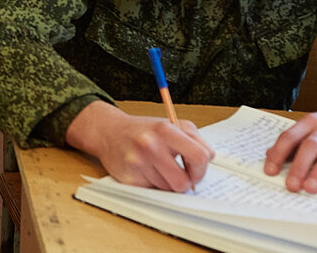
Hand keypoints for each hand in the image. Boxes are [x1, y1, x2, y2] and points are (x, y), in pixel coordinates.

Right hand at [65, 100, 213, 191]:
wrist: (108, 132)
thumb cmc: (143, 130)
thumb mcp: (170, 124)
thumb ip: (194, 138)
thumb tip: (209, 159)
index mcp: (164, 130)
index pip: (200, 156)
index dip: (202, 168)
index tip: (196, 169)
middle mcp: (150, 145)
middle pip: (183, 183)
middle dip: (185, 182)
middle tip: (179, 174)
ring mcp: (137, 163)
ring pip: (168, 190)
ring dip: (167, 183)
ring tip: (157, 168)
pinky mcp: (128, 179)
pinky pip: (152, 192)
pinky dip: (152, 185)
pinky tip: (145, 172)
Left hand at [264, 100, 316, 192]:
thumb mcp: (313, 127)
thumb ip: (294, 140)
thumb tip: (269, 154)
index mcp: (311, 122)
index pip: (290, 137)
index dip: (278, 154)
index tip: (270, 172)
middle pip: (310, 146)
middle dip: (299, 166)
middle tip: (291, 186)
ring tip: (310, 189)